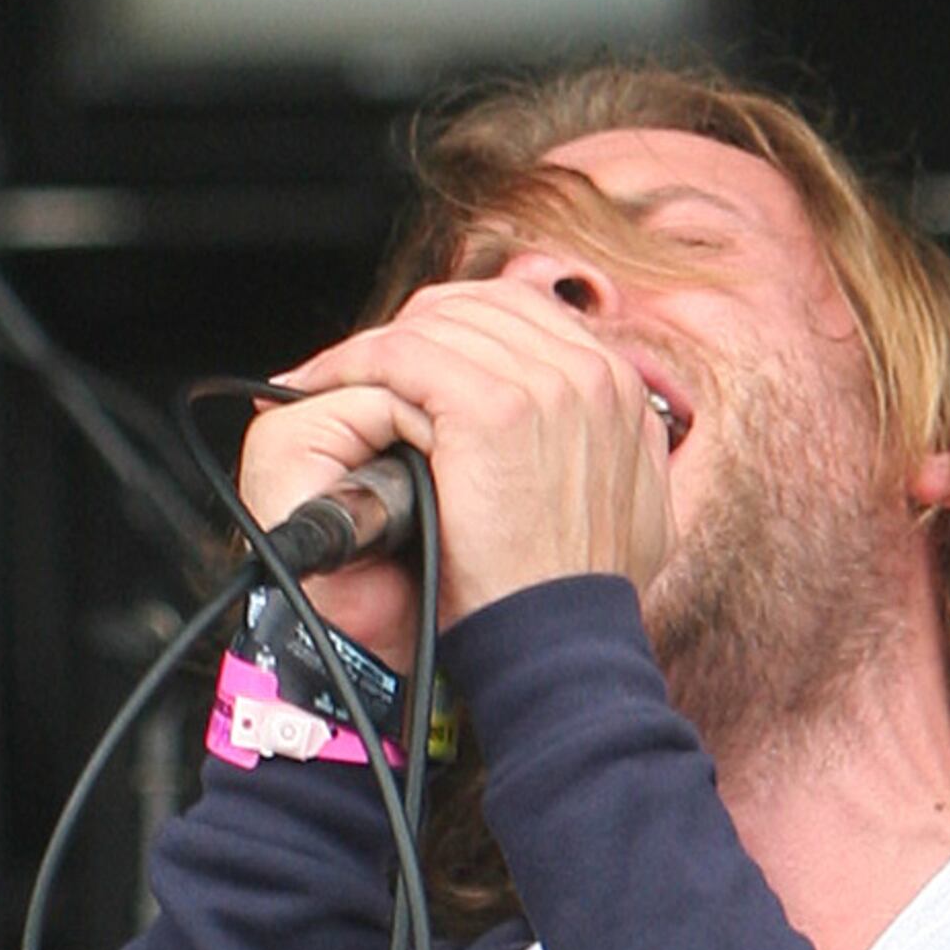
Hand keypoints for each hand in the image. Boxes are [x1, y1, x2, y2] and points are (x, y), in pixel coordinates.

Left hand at [239, 277, 675, 662]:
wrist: (563, 642)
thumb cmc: (578, 598)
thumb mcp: (631, 512)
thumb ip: (615, 456)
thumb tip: (594, 439)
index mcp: (620, 388)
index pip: (522, 315)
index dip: (455, 330)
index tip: (411, 362)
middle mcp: (591, 371)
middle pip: (476, 308)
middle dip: (410, 331)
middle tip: (357, 366)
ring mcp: (546, 384)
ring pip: (434, 326)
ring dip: (371, 349)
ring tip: (325, 379)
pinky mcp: (493, 408)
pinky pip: (400, 356)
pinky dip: (350, 364)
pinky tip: (319, 388)